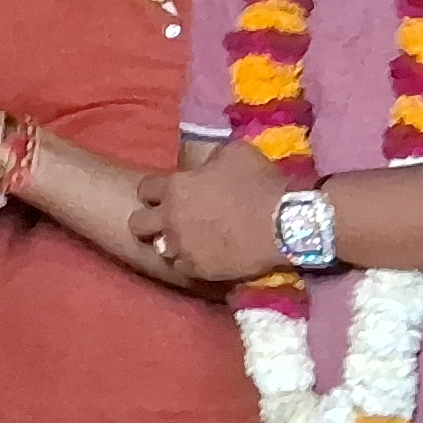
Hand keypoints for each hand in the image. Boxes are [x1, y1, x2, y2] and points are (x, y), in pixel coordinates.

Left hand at [129, 141, 287, 282]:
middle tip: (169, 220)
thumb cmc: (260, 182)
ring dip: (171, 243)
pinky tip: (203, 257)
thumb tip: (206, 164)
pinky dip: (189, 262)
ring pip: (160, 248)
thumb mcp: (235, 152)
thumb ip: (210, 158)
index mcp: (175, 187)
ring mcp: (182, 248)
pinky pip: (181, 268)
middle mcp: (170, 219)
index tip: (167, 193)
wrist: (285, 223)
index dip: (155, 191)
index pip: (145, 189)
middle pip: (138, 223)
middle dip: (150, 220)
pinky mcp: (198, 270)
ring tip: (189, 241)